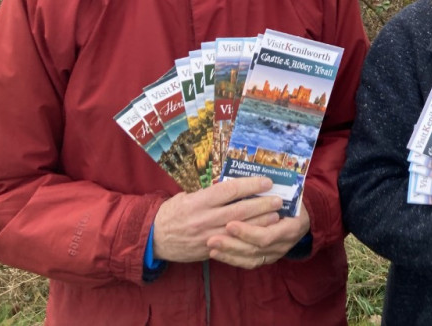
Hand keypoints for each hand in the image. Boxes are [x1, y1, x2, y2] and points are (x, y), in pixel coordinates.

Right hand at [153, 177, 282, 262]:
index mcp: (199, 201)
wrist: (153, 238)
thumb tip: (236, 185)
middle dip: (262, 204)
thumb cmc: (172, 212)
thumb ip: (210, 192)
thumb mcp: (188, 196)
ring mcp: (208, 236)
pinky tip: (260, 233)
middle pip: (240, 210)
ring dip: (260, 222)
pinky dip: (248, 238)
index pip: (230, 190)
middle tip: (278, 199)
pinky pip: (232, 244)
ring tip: (276, 215)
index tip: (266, 181)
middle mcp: (205, 218)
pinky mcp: (209, 250)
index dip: (251, 185)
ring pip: (240, 229)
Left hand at [207, 202, 310, 268]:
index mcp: (292, 227)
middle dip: (232, 244)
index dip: (248, 232)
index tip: (230, 223)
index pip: (268, 235)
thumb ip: (270, 195)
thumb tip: (247, 186)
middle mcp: (284, 244)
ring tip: (211, 245)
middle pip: (256, 249)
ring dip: (228, 253)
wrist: (304, 218)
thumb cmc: (293, 202)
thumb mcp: (289, 195)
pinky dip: (231, 259)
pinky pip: (248, 263)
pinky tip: (217, 253)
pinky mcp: (267, 259)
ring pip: (250, 259)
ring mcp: (275, 254)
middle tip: (212, 239)